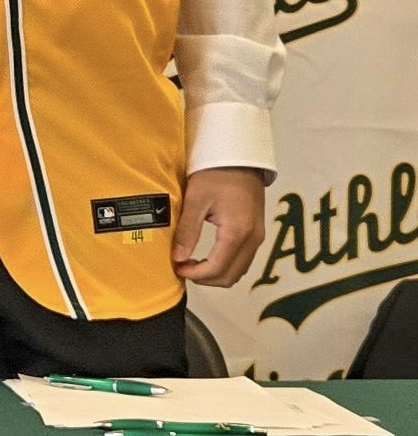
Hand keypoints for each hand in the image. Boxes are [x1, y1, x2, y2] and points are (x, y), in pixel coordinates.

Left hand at [172, 166, 265, 286]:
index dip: (196, 274)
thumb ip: (188, 230)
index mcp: (237, 232)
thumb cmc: (217, 172)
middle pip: (231, 276)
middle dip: (205, 278)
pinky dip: (226, 264)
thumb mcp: (196, 199)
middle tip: (183, 268)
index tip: (178, 268)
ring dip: (216, 273)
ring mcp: (257, 236)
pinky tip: (208, 256)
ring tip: (192, 263)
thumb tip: (178, 257)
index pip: (218, 269)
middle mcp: (253, 239)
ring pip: (239, 270)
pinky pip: (243, 259)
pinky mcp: (256, 232)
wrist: (238, 156)